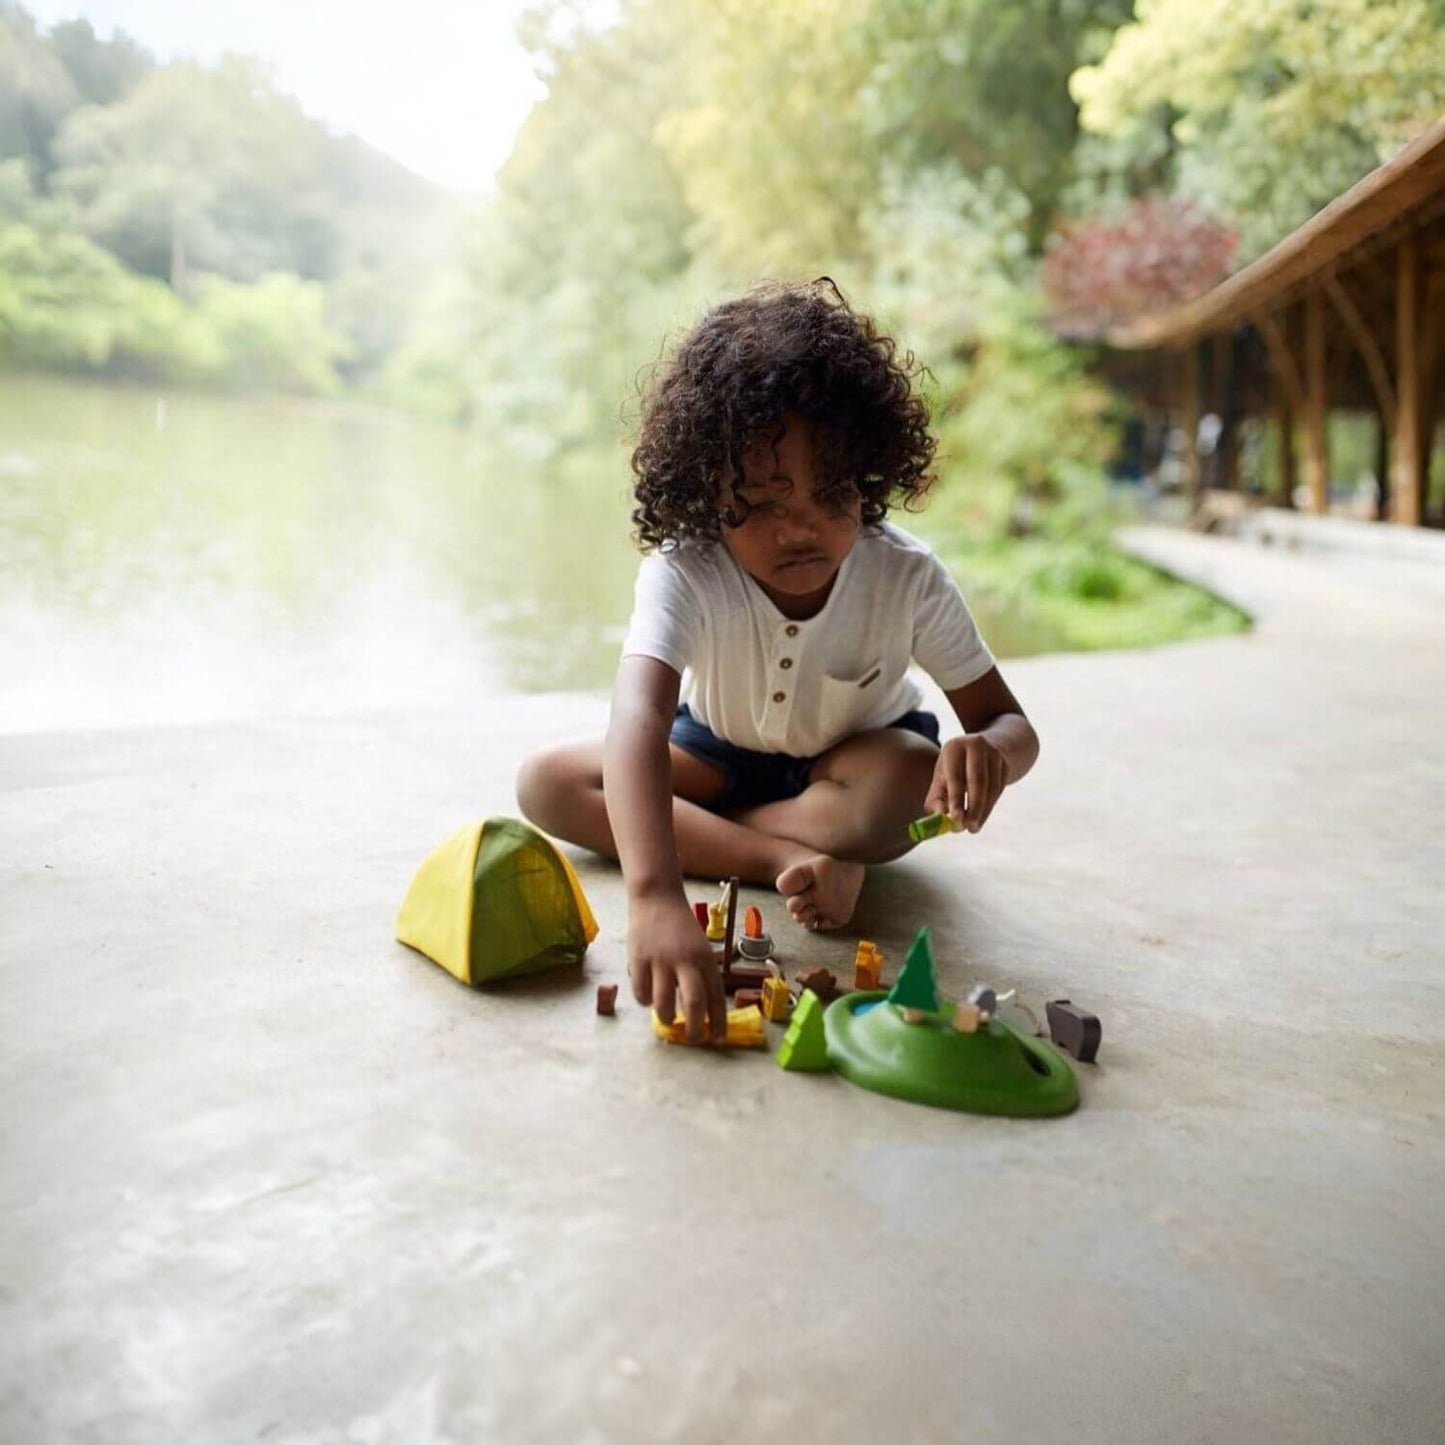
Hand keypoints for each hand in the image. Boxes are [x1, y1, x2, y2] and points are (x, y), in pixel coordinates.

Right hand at [626, 894, 726, 1042]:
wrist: (657, 898)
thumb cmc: (681, 926)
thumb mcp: (699, 946)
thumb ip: (701, 972)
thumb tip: (702, 1008)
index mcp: (704, 958)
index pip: (716, 996)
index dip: (718, 1021)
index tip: (718, 1038)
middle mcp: (685, 960)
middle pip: (694, 1003)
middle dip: (695, 1028)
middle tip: (693, 1038)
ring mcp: (660, 960)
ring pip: (664, 1003)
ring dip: (666, 1017)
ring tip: (668, 1018)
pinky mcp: (638, 959)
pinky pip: (641, 992)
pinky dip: (645, 1001)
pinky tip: (648, 998)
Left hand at [925, 734, 1009, 834]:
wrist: (979, 751)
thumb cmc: (953, 771)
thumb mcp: (940, 779)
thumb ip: (936, 798)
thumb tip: (941, 813)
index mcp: (953, 747)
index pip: (956, 776)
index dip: (956, 798)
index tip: (956, 818)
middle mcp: (975, 746)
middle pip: (977, 780)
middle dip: (973, 807)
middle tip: (968, 828)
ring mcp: (994, 754)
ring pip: (991, 787)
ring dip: (983, 811)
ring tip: (973, 827)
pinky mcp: (1005, 764)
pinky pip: (999, 790)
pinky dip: (990, 806)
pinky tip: (981, 816)